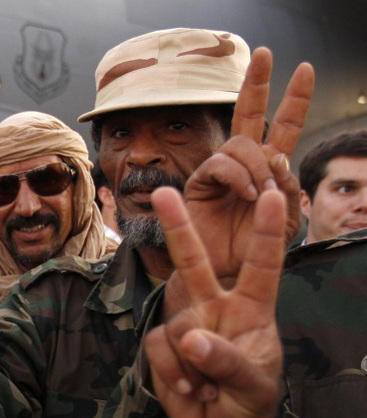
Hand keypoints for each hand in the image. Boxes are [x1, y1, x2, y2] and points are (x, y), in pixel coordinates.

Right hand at [146, 187, 285, 417]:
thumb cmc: (248, 405)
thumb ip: (227, 362)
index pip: (262, 267)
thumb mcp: (253, 389)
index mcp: (252, 311)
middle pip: (195, 263)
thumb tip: (192, 340)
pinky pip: (159, 347)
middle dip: (178, 227)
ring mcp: (188, 324)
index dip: (266, 233)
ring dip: (192, 364)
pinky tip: (188, 390)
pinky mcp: (164, 344)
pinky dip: (172, 371)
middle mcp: (218, 308)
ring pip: (178, 324)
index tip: (274, 196)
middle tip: (163, 192)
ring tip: (209, 389)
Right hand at [182, 48, 313, 283]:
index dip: (294, 100)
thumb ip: (286, 187)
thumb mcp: (286, 221)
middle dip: (258, 83)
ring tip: (262, 195)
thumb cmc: (255, 252)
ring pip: (241, 144)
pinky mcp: (199, 184)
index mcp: (269, 170)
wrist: (227, 276)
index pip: (283, 128)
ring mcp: (219, 172)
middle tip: (265, 54)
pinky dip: (239, 177)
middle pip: (250, 115)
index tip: (305, 69)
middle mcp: (243, 165)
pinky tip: (247, 195)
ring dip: (258, 165)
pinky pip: (222, 164)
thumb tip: (274, 156)